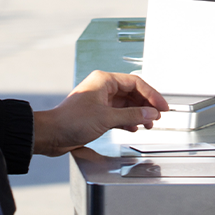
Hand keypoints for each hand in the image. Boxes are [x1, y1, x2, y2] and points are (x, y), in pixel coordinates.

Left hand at [33, 70, 168, 156]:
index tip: (163, 107)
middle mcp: (102, 87)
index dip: (152, 94)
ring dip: (138, 114)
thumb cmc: (71, 121)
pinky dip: (128, 120)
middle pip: (132, 93)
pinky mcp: (97, 113)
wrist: (52, 134)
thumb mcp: (106, 118)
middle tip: (158, 117)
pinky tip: (134, 127)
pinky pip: (118, 114)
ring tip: (148, 124)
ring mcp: (100, 100)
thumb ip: (131, 115)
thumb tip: (150, 114)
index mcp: (104, 80)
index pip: (135, 83)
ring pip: (126, 104)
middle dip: (146, 105)